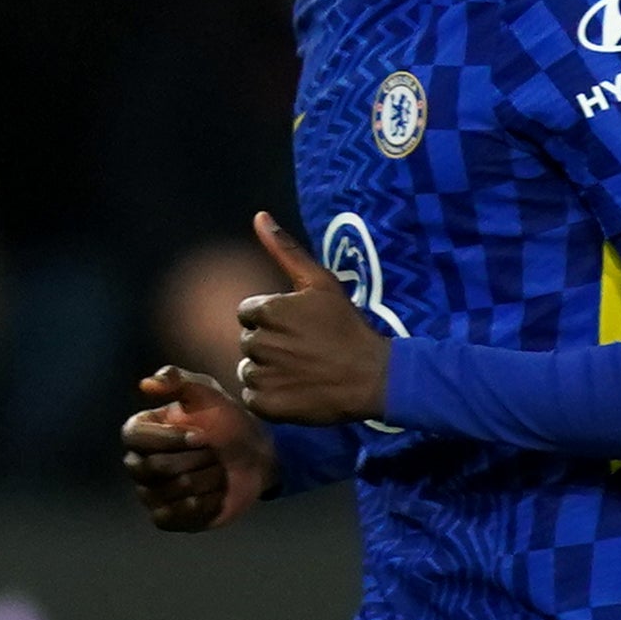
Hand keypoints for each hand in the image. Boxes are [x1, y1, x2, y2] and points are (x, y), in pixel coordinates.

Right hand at [122, 363, 274, 531]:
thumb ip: (177, 381)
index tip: (203, 435)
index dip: (172, 438)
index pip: (136, 438)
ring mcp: (151, 494)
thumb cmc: (227, 420)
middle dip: (197, 459)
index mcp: (139, 432)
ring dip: (208, 479)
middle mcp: (137, 464)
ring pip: (174, 491)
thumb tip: (145, 384)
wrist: (255, 455)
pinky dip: (205, 504)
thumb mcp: (206, 392)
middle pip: (156, 468)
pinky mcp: (168, 518)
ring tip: (218, 469)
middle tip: (215, 452)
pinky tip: (218, 492)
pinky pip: (176, 516)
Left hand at [232, 211, 392, 427]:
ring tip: (299, 372)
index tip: (298, 328)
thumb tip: (259, 216)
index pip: (248, 313)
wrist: (373, 377)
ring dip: (267, 371)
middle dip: (270, 344)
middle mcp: (259, 342)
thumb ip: (285, 250)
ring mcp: (262, 375)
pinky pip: (252, 397)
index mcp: (267, 311)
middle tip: (303, 350)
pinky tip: (294, 390)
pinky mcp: (267, 403)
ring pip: (248, 369)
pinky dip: (269, 396)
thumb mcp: (321, 282)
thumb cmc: (348, 327)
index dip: (272, 320)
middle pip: (248, 341)